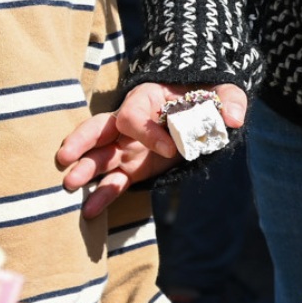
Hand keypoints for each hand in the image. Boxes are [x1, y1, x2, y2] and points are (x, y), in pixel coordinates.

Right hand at [56, 82, 245, 217]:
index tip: (170, 149)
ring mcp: (130, 146)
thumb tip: (234, 117)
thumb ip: (229, 101)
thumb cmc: (207, 92)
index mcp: (147, 98)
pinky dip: (105, 194)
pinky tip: (90, 212)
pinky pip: (117, 180)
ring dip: (86, 172)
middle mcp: (131, 122)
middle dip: (83, 143)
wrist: (204, 102)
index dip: (148, 132)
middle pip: (99, 129)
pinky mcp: (136, 166)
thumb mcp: (223, 91)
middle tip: (67, 157)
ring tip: (69, 187)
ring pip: (101, 157)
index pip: (134, 115)